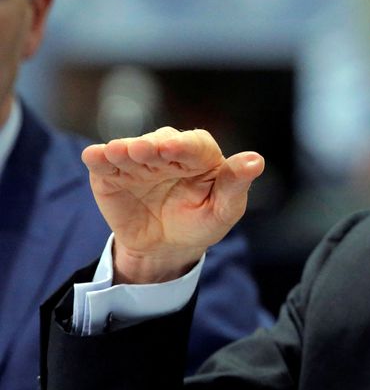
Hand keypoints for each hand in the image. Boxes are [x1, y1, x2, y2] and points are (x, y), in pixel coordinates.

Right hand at [82, 127, 264, 283]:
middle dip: (151, 146)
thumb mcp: (224, 210)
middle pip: (160, 142)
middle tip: (142, 150)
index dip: (185, 146)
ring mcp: (139, 160)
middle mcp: (169, 151)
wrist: (167, 247)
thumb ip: (235, 185)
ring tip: (117, 152)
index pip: (195, 145)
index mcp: (201, 155)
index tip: (173, 149)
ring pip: (130, 149)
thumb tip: (257, 160)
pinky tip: (94, 156)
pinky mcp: (113, 173)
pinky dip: (99, 159)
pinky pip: (105, 164)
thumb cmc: (202, 222)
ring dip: (123, 150)